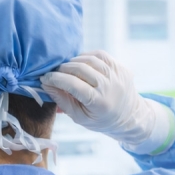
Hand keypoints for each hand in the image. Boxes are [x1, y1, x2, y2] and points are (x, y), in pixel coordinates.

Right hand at [40, 50, 166, 151]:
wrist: (129, 116)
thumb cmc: (100, 119)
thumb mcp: (79, 117)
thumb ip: (62, 101)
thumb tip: (45, 84)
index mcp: (99, 102)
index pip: (72, 84)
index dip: (55, 79)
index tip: (44, 78)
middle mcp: (109, 86)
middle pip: (79, 69)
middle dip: (62, 69)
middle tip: (53, 73)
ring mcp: (117, 74)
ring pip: (89, 59)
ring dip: (73, 62)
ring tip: (65, 69)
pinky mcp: (120, 67)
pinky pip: (100, 55)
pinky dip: (86, 56)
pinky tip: (79, 63)